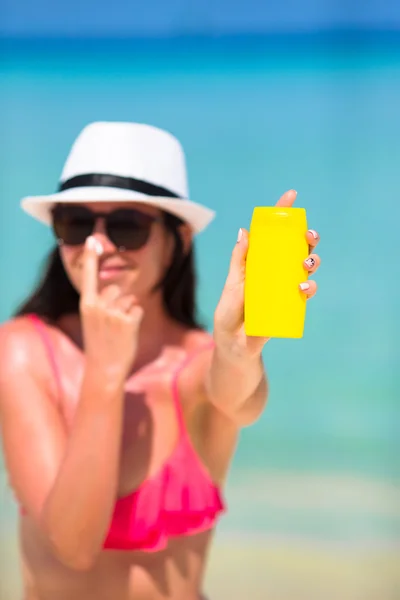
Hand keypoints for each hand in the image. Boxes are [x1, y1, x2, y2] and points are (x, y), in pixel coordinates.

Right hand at [79, 237, 143, 381]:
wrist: (104, 369)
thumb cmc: (100, 344)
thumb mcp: (93, 321)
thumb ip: (101, 304)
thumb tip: (118, 291)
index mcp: (86, 305)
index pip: (89, 277)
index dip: (92, 257)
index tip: (92, 239)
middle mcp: (98, 306)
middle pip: (116, 289)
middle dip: (119, 301)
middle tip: (113, 324)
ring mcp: (114, 314)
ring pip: (130, 299)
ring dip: (129, 310)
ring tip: (120, 330)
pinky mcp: (129, 321)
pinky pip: (139, 309)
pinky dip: (137, 319)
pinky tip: (128, 333)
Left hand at [214, 190, 320, 357]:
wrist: (233, 344)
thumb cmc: (229, 311)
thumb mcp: (232, 282)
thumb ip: (238, 259)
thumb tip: (244, 231)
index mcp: (261, 261)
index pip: (273, 233)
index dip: (283, 214)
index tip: (291, 195)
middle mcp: (276, 271)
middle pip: (297, 248)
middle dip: (307, 238)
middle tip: (308, 237)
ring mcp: (285, 288)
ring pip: (306, 268)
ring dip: (311, 261)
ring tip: (305, 265)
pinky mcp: (290, 306)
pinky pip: (305, 293)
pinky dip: (308, 288)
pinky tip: (302, 288)